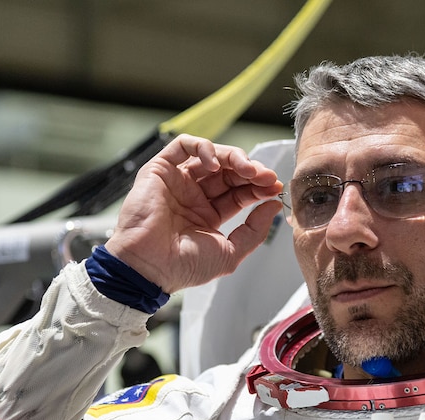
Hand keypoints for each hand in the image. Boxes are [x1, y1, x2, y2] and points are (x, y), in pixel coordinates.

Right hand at [104, 134, 282, 292]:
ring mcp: (177, 182)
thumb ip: (255, 230)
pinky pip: (182, 146)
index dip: (258, 187)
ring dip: (234, 157)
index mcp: (209, 215)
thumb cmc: (183, 266)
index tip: (274, 187)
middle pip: (229, 172)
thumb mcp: (230, 252)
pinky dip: (203, 148)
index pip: (239, 192)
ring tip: (247, 169)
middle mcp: (194, 196)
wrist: (149, 267)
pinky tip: (216, 164)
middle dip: (251, 171)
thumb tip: (274, 205)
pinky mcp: (159, 170)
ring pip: (210, 155)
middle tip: (266, 176)